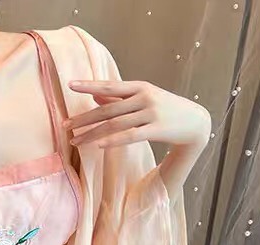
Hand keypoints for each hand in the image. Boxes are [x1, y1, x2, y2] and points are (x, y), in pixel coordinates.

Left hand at [63, 80, 210, 149]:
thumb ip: (119, 97)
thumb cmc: (165, 110)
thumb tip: (95, 95)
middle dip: (84, 118)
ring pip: (115, 125)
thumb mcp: (144, 99)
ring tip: (75, 141)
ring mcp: (151, 113)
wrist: (195, 123)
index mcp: (139, 87)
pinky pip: (130, 136)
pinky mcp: (157, 129)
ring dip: (92, 134)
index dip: (89, 85)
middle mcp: (144, 98)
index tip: (70, 85)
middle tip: (64, 126)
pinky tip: (99, 145)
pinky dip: (113, 141)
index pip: (109, 85)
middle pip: (107, 109)